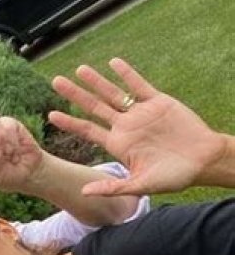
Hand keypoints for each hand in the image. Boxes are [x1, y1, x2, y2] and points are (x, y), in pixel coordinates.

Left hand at [49, 58, 225, 195]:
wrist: (202, 161)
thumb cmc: (172, 177)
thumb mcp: (140, 186)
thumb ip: (112, 187)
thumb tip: (84, 191)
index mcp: (118, 144)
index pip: (87, 130)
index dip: (69, 122)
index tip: (51, 115)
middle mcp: (125, 127)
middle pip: (94, 107)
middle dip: (75, 95)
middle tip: (55, 82)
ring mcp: (140, 113)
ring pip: (113, 93)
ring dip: (96, 81)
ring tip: (79, 69)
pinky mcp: (158, 102)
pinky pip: (139, 85)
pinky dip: (127, 74)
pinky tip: (114, 63)